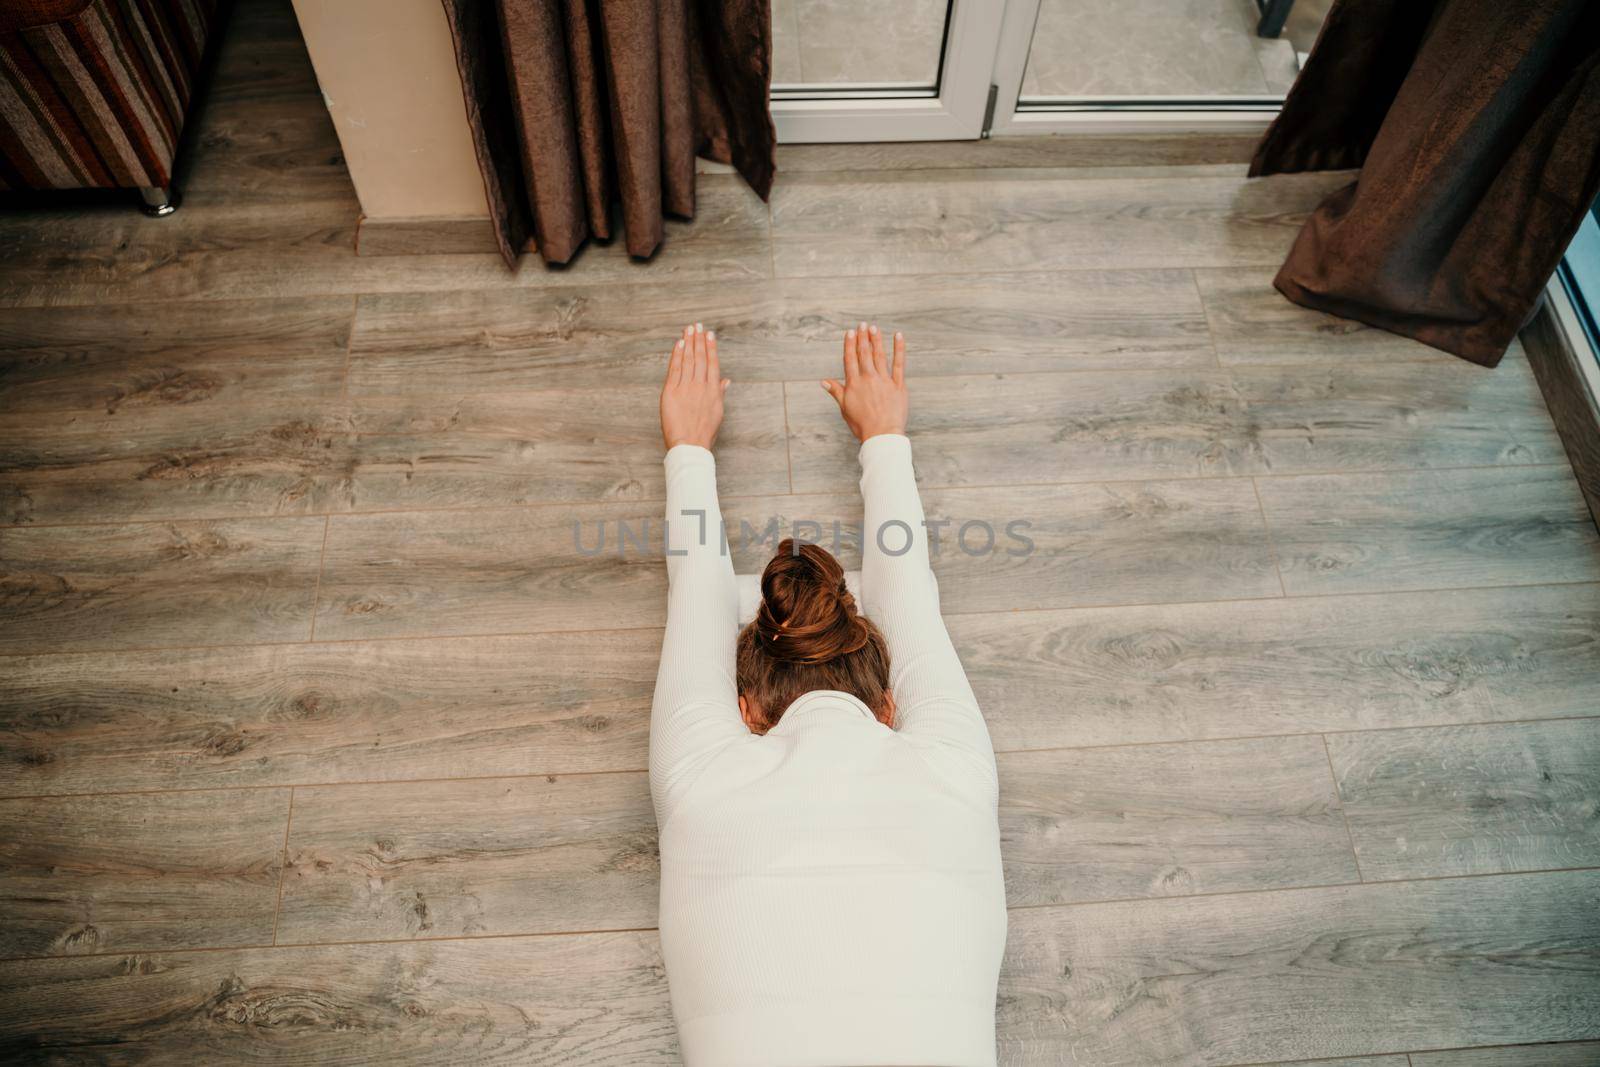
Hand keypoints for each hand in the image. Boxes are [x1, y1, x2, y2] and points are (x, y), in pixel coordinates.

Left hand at [660, 323, 728, 450]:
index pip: (713, 364)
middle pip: (700, 358)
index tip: (709, 335)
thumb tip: (726, 381)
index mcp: (714, 391)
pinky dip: (677, 355)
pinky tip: (679, 344)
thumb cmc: (704, 433)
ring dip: (688, 343)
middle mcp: (701, 386)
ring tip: (689, 329)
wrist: (690, 445)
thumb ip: (720, 393)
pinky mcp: (671, 392)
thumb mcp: (717, 413)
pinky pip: (675, 369)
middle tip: (697, 325)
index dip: (711, 347)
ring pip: (688, 360)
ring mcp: (686, 388)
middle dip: (699, 340)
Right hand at [821, 322, 907, 442]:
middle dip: (863, 338)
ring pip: (880, 356)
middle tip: (863, 324)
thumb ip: (836, 391)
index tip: (850, 332)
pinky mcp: (898, 385)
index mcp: (854, 384)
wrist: (882, 435)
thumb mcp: (845, 408)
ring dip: (876, 340)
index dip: (849, 344)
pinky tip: (898, 337)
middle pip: (864, 354)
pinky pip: (899, 364)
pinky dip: (899, 349)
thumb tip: (823, 381)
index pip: (850, 359)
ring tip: (874, 328)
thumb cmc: (862, 424)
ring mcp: (884, 381)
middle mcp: (868, 379)